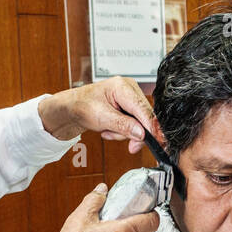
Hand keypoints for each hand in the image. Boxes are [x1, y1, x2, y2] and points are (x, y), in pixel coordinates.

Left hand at [37, 77, 161, 154]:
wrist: (73, 107)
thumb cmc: (83, 106)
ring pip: (139, 123)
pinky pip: (134, 123)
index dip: (151, 127)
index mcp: (123, 87)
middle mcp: (130, 89)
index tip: (157, 141)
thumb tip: (141, 133)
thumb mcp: (101, 118)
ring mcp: (131, 97)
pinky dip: (124, 130)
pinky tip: (111, 128)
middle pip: (144, 117)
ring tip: (108, 130)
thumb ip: (123, 125)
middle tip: (126, 145)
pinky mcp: (130, 106)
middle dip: (132, 133)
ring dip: (124, 133)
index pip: (143, 109)